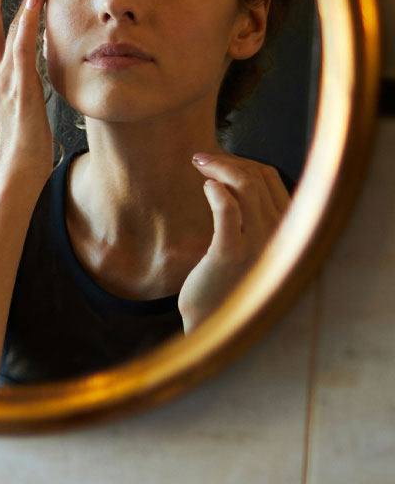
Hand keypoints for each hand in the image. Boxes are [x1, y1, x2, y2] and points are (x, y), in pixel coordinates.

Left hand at [178, 152, 291, 330]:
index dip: (244, 162)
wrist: (214, 325)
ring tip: (197, 165)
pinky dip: (216, 191)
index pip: (272, 179)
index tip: (218, 160)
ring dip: (219, 168)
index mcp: (286, 231)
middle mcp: (278, 235)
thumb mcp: (250, 248)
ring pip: (245, 187)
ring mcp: (257, 244)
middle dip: (228, 160)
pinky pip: (227, 211)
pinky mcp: (230, 253)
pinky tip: (205, 186)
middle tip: (200, 158)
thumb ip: (253, 220)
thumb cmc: (227, 284)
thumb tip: (234, 180)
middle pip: (258, 177)